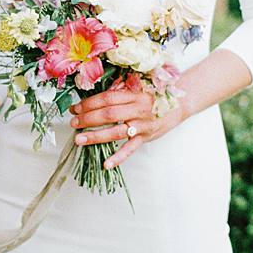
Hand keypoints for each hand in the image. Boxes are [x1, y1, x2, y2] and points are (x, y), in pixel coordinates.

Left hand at [69, 77, 188, 169]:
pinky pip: (130, 149)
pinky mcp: (146, 137)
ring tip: (79, 139)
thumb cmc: (153, 96)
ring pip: (116, 131)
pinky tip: (106, 163)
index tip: (75, 108)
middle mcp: (138, 108)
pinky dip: (118, 157)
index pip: (107, 98)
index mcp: (134, 94)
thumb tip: (93, 99)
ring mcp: (142, 124)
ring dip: (95, 136)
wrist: (178, 104)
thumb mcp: (137, 89)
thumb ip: (119, 92)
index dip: (89, 103)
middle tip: (73, 122)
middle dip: (87, 118)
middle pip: (108, 114)